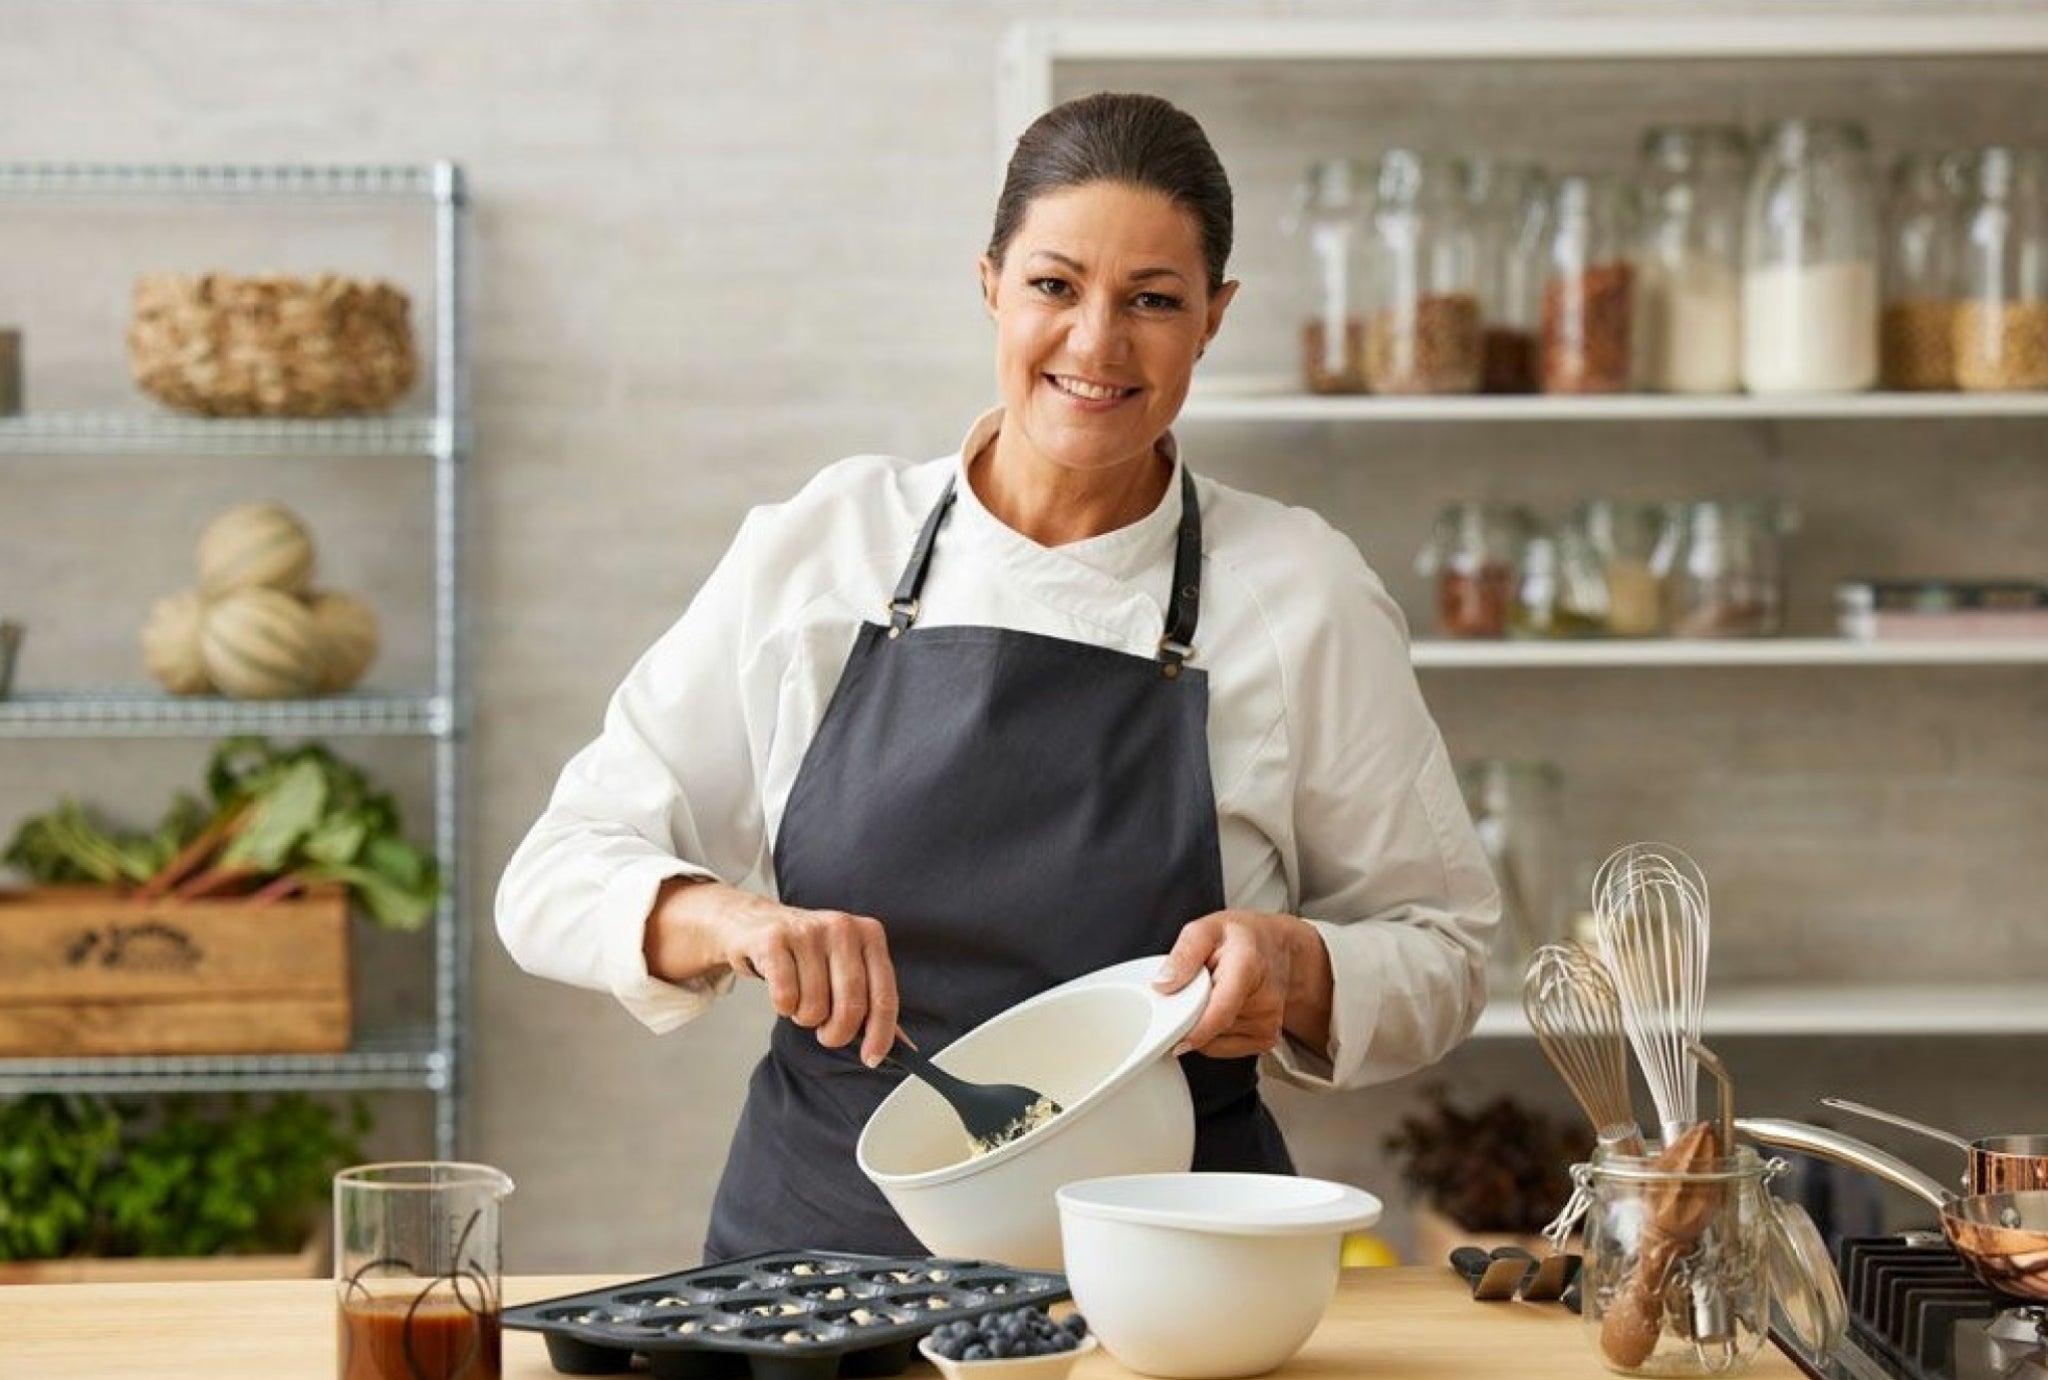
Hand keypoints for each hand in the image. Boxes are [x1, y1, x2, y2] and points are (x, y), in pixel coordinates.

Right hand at [646, 879, 898, 1066]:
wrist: (755, 924)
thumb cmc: (807, 955)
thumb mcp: (846, 969)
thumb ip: (873, 1005)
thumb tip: (906, 1049)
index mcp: (870, 934)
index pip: (884, 995)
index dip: (880, 1035)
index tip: (872, 1059)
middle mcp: (843, 927)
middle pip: (851, 1006)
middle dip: (837, 1033)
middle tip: (827, 1033)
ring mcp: (807, 930)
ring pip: (814, 1006)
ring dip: (805, 1017)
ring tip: (799, 997)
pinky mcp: (773, 940)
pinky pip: (785, 997)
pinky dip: (783, 1007)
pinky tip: (781, 989)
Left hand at [1153, 909, 1331, 1059]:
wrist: (1275, 949)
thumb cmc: (1241, 939)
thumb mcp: (1206, 929)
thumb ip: (1183, 954)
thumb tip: (1162, 985)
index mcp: (1247, 968)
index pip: (1221, 1011)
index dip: (1195, 1029)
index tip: (1174, 1038)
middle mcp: (1264, 1000)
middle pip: (1211, 1028)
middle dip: (1189, 1016)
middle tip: (1193, 990)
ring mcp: (1268, 1023)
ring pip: (1213, 1041)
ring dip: (1202, 1023)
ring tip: (1213, 994)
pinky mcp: (1266, 1039)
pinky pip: (1222, 1048)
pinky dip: (1213, 1034)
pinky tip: (1222, 1009)